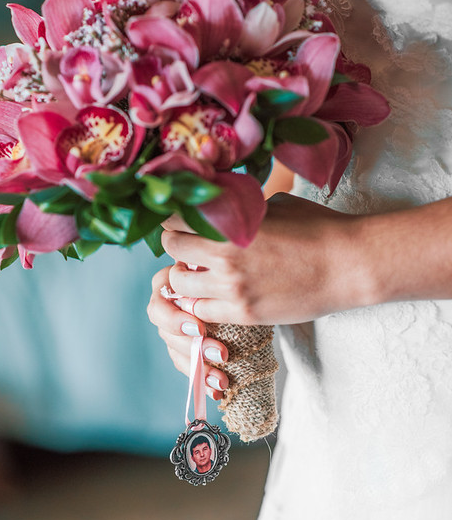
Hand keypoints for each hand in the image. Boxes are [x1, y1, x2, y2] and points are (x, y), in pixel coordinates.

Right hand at [147, 265, 230, 399]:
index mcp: (168, 282)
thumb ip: (211, 280)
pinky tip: (216, 391)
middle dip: (194, 347)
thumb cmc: (234, 269)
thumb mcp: (222, 269)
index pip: (160, 305)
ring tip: (222, 380)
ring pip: (177, 352)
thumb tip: (209, 291)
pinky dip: (202, 379)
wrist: (249, 279)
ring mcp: (173, 326)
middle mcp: (166, 305)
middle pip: (166, 333)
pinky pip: (187, 365)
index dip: (176, 320)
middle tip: (221, 354)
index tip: (200, 329)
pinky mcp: (184, 345)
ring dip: (199, 369)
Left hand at [161, 193, 366, 325]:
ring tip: (201, 271)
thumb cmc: (317, 227)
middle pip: (171, 248)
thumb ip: (241, 209)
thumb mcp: (274, 206)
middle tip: (189, 245)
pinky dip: (200, 302)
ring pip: (179, 284)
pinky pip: (200, 311)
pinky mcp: (244, 314)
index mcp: (230, 223)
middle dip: (176, 244)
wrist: (348, 265)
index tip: (182, 218)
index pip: (176, 216)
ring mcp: (232, 288)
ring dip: (184, 275)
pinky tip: (214, 294)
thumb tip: (220, 208)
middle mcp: (223, 256)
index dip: (175, 216)